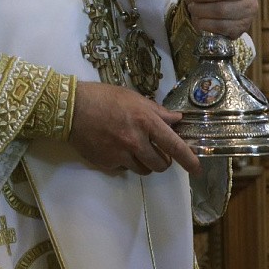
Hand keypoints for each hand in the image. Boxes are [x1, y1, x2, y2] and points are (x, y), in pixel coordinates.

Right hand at [68, 82, 200, 175]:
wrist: (71, 108)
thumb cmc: (104, 97)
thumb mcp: (133, 98)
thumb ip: (156, 112)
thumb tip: (176, 120)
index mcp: (145, 122)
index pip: (174, 146)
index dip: (189, 160)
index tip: (197, 169)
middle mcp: (135, 141)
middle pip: (160, 165)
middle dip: (162, 161)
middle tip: (156, 151)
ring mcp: (120, 154)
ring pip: (143, 170)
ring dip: (143, 162)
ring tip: (133, 149)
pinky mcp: (107, 163)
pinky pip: (123, 169)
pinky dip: (123, 162)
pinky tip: (114, 148)